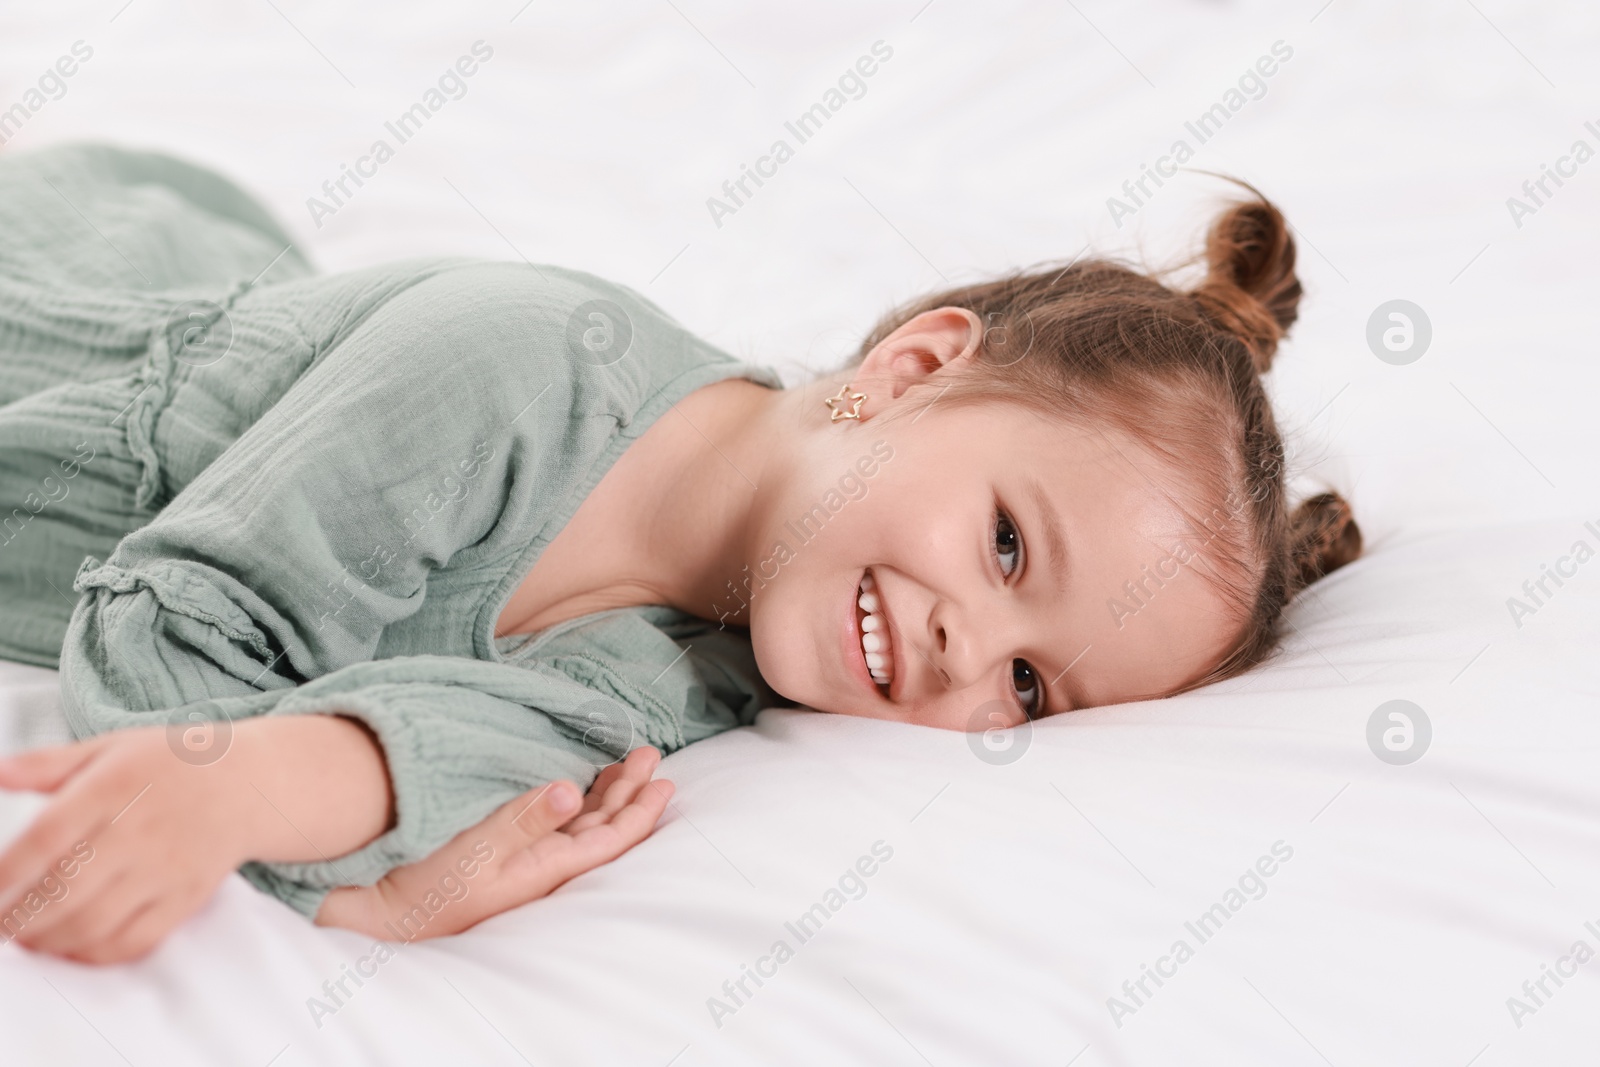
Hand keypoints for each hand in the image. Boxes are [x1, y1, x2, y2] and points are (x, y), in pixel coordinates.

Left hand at [0, 727, 256, 963]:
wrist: (250, 783)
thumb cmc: (173, 763)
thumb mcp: (111, 747)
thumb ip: (48, 764)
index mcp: (115, 786)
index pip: (47, 837)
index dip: (5, 872)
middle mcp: (141, 830)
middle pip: (64, 890)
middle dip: (18, 918)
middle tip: (0, 923)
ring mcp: (167, 869)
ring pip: (94, 924)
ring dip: (48, 941)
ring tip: (28, 938)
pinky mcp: (187, 897)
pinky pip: (135, 940)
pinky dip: (95, 954)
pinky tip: (73, 946)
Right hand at [315, 746, 674, 939]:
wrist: (385, 914)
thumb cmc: (429, 886)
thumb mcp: (477, 850)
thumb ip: (526, 819)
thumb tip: (574, 791)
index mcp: (548, 868)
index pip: (611, 839)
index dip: (641, 811)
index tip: (662, 780)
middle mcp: (544, 865)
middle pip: (602, 826)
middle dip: (630, 791)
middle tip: (648, 754)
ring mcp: (525, 859)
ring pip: (582, 823)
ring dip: (606, 793)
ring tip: (626, 765)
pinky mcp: (505, 851)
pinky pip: (556, 823)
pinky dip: (576, 801)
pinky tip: (582, 787)